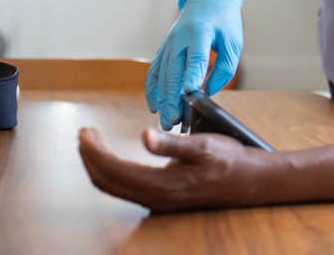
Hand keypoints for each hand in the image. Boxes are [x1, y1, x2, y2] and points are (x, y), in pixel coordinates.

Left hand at [78, 126, 258, 212]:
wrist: (248, 181)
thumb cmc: (229, 161)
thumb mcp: (204, 146)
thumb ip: (172, 143)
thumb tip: (144, 136)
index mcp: (161, 186)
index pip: (113, 170)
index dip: (94, 151)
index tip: (86, 131)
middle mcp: (154, 199)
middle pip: (106, 182)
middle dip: (89, 157)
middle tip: (85, 133)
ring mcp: (156, 201)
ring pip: (113, 187)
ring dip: (97, 164)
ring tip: (93, 142)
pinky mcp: (159, 198)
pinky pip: (123, 188)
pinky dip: (110, 171)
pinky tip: (112, 157)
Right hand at [145, 0, 244, 128]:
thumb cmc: (224, 20)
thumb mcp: (233, 41)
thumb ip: (225, 67)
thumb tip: (208, 91)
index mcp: (199, 32)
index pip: (195, 58)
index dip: (192, 77)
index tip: (190, 95)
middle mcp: (179, 38)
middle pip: (173, 72)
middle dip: (172, 99)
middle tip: (174, 122)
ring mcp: (168, 44)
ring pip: (161, 76)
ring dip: (162, 100)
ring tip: (166, 121)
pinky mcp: (163, 49)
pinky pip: (154, 72)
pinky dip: (153, 90)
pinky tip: (155, 106)